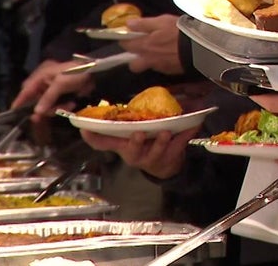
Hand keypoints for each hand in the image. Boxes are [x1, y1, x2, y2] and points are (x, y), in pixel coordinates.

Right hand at [14, 60, 91, 119]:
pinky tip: (71, 104)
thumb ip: (47, 98)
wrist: (95, 73)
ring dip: (57, 107)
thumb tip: (37, 112)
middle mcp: (45, 82)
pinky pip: (57, 105)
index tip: (14, 111)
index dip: (20, 100)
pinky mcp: (62, 95)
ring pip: (48, 104)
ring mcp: (54, 89)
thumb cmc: (75, 73)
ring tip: (68, 104)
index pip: (26, 89)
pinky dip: (63, 106)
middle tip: (47, 115)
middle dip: (44, 108)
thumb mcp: (60, 84)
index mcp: (42, 75)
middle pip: (37, 100)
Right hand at [79, 126, 198, 179]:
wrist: (164, 166)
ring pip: (157, 152)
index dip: (93, 138)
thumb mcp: (128, 138)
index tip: (83, 129)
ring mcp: (154, 158)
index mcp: (123, 147)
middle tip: (139, 134)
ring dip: (161, 142)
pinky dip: (186, 135)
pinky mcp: (171, 158)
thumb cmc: (143, 145)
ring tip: (166, 132)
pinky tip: (193, 125)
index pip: (103, 143)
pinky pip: (180, 146)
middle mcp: (135, 154)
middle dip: (135, 143)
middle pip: (132, 151)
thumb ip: (118, 127)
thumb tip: (104, 110)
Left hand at [122, 15, 183, 74]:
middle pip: (132, 64)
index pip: (125, 45)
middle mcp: (148, 59)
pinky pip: (160, 67)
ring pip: (147, 67)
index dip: (125, 39)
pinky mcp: (170, 71)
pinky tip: (170, 55)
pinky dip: (162, 62)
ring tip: (159, 51)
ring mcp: (159, 67)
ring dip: (149, 60)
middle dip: (134, 56)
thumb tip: (128, 24)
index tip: (130, 35)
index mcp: (144, 45)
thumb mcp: (161, 21)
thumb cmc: (179, 31)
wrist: (198, 47)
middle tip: (143, 46)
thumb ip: (143, 24)